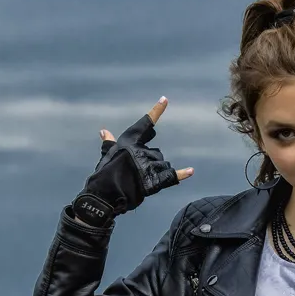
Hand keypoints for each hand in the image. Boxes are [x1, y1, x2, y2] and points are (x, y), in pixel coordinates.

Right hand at [70, 96, 193, 226]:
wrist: (105, 195)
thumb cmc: (104, 174)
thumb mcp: (106, 155)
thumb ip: (108, 143)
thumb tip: (103, 131)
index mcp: (130, 141)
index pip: (145, 124)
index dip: (156, 111)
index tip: (165, 100)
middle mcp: (141, 151)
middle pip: (156, 153)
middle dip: (150, 162)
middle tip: (136, 174)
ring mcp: (149, 166)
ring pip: (163, 165)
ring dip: (156, 172)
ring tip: (141, 182)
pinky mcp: (155, 181)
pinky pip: (172, 176)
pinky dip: (182, 174)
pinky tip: (191, 171)